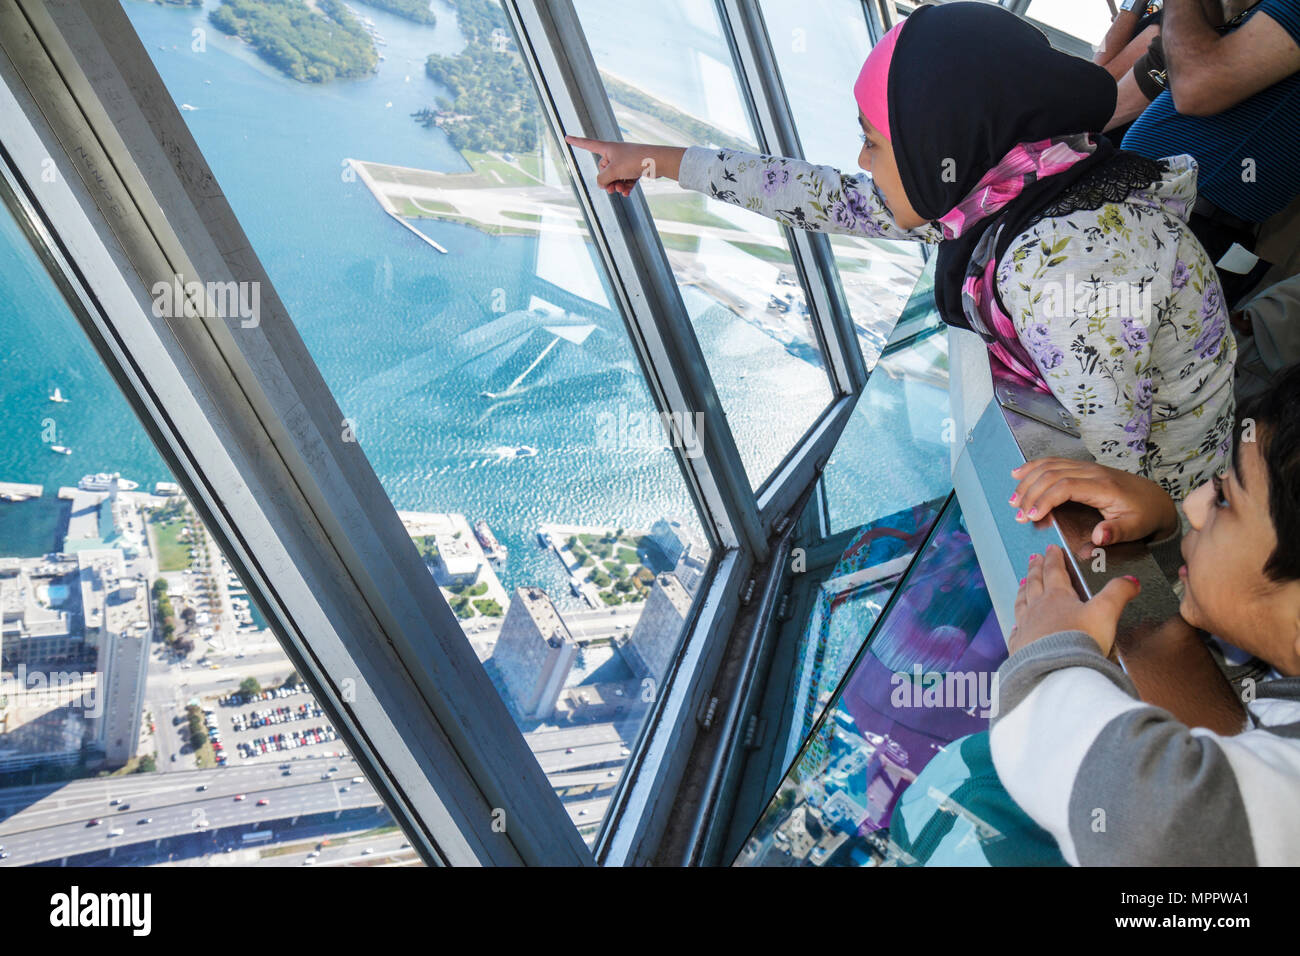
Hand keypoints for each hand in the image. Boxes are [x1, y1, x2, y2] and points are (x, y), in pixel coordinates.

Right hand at [564, 135, 675, 195]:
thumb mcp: (613, 171)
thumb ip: (603, 179)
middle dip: (606, 180)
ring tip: (620, 190)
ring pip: (614, 176)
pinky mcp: (634, 169)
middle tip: (611, 187)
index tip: (566, 137)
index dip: (576, 142)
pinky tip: (627, 193)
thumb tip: (602, 184)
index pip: (587, 144)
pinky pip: (625, 180)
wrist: (658, 161)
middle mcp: (615, 153)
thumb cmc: (635, 160)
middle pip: (603, 169)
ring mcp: (625, 161)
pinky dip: (625, 186)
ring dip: (616, 185)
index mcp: (607, 148)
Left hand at [1008, 545, 1140, 655]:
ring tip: (1022, 583)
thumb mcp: (1105, 611)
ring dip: (1023, 591)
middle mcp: (1037, 609)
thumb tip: (1131, 580)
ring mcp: (1026, 628)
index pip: (1054, 572)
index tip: (1050, 548)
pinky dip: (1016, 625)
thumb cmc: (1081, 640)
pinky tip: (1015, 625)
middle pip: (1035, 584)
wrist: (1057, 671)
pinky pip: (1016, 632)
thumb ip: (1118, 592)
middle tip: (1033, 558)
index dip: (1053, 558)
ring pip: (1022, 604)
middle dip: (1035, 569)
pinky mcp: (1020, 648)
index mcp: (1057, 597)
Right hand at [1009, 457, 1178, 546]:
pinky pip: (1053, 462)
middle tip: (1019, 515)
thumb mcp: (1136, 528)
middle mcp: (1091, 472)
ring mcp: (1085, 467)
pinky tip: (1019, 473)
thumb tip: (1098, 537)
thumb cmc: (1144, 515)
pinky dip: (1033, 467)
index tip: (1032, 516)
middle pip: (1051, 474)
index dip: (1045, 499)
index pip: (1065, 486)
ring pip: (1049, 466)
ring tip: (1014, 500)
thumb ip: (1116, 532)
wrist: (1155, 499)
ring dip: (1027, 481)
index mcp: (1103, 487)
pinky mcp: (1082, 467)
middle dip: (1030, 494)